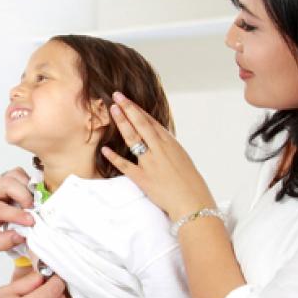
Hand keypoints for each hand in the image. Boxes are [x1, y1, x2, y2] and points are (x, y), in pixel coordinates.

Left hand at [0, 168, 34, 250]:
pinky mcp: (6, 178)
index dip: (17, 214)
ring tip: (33, 206)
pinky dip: (29, 184)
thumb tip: (23, 237)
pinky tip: (30, 198)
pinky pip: (21, 174)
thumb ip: (2, 242)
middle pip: (9, 184)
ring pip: (16, 175)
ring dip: (28, 189)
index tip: (31, 221)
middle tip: (33, 213)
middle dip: (25, 197)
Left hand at [102, 92, 214, 221]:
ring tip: (112, 110)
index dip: (137, 109)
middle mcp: (160, 150)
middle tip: (116, 96)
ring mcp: (151, 162)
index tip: (127, 100)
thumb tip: (156, 138)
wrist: (193, 202)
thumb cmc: (189, 182)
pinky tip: (104, 149)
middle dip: (128, 108)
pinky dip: (114, 157)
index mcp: (171, 144)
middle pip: (141, 124)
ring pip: (134, 138)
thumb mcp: (181, 158)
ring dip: (122, 123)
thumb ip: (166, 147)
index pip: (151, 122)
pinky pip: (125, 165)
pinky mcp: (143, 178)